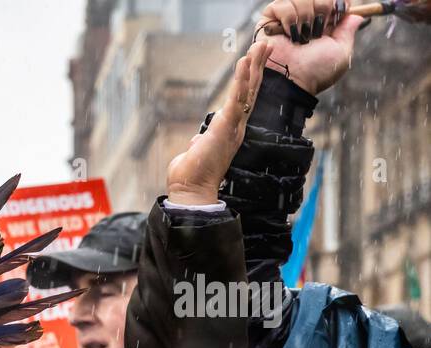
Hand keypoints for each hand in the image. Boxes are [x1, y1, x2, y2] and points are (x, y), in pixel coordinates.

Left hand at [166, 42, 270, 205]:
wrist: (192, 191)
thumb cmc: (192, 176)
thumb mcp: (196, 154)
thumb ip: (200, 144)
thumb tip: (198, 141)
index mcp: (229, 131)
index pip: (242, 101)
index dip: (250, 81)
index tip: (254, 63)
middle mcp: (236, 127)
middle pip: (251, 91)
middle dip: (258, 67)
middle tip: (266, 45)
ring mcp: (233, 126)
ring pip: (247, 91)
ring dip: (254, 67)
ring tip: (261, 46)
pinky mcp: (227, 127)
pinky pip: (237, 98)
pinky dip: (241, 79)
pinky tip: (245, 62)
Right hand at [255, 0, 362, 95]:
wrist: (291, 79)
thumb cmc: (315, 71)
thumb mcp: (341, 53)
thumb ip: (348, 32)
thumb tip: (358, 16)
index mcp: (323, 23)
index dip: (338, 1)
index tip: (341, 11)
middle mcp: (306, 18)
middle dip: (323, 6)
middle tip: (318, 28)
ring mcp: (287, 18)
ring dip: (305, 15)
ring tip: (302, 35)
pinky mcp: (269, 20)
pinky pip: (281, 4)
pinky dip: (289, 17)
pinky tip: (289, 33)